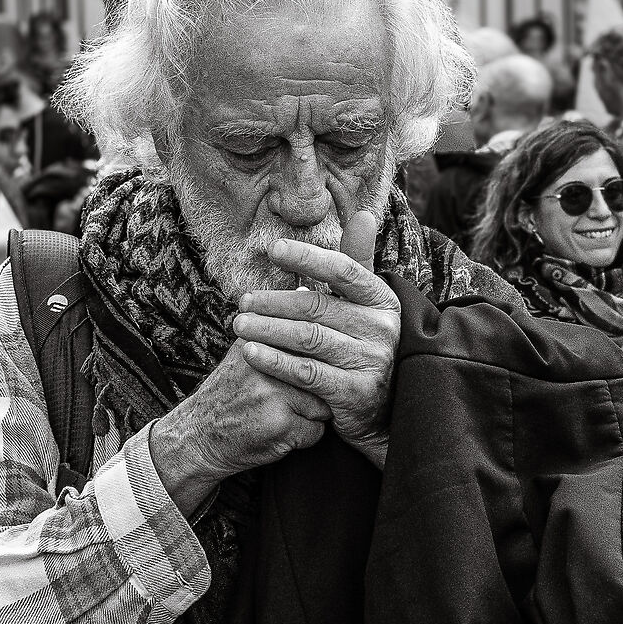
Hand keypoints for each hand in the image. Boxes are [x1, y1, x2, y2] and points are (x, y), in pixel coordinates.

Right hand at [150, 341, 330, 516]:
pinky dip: (302, 438)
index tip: (300, 377)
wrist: (198, 437)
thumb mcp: (244, 352)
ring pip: (323, 405)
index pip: (311, 343)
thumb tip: (306, 295)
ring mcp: (276, 394)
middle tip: (289, 399)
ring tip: (279, 416)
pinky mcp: (282, 424)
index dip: (315, 363)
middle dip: (315, 390)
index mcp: (261, 339)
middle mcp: (268, 362)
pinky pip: (316, 431)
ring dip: (309, 416)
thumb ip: (275, 331)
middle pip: (322, 374)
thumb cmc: (227, 395)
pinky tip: (277, 434)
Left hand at [231, 210, 399, 467]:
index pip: (344, 270)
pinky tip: (251, 353)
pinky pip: (305, 372)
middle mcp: (382, 328)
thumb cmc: (363, 346)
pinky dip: (274, 361)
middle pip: (316, 306)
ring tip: (239, 326)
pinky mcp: (356, 393)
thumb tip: (361, 213)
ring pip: (307, 338)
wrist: (383, 410)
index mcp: (383, 300)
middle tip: (241, 303)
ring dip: (266, 329)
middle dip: (273, 302)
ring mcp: (371, 361)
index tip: (274, 251)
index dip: (308, 257)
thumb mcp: (366, 304)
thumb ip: (358, 260)